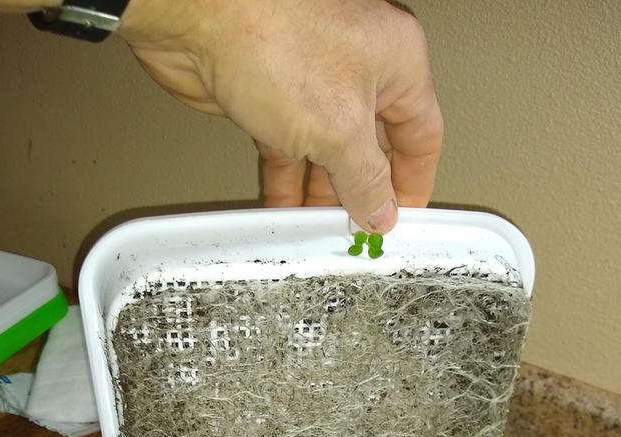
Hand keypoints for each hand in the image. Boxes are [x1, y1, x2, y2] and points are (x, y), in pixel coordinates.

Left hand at [118, 0, 442, 232]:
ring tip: (318, 230)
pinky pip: (288, 149)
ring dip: (321, 195)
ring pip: (326, 152)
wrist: (198, 18)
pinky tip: (284, 212)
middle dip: (362, 193)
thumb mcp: (339, 130)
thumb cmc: (273, 40)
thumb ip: (366, 179)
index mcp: (396, 60)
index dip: (413, 183)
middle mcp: (359, 66)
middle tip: (357, 232)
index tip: (402, 220)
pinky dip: (286, 182)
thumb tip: (382, 210)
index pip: (422, 134)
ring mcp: (313, 79)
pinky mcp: (270, 94)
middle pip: (371, 146)